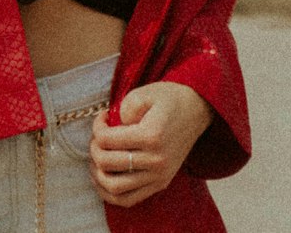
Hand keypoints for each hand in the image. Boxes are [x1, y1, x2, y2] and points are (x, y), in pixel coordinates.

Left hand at [89, 81, 214, 206]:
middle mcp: (156, 160)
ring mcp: (159, 176)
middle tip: (97, 137)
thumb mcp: (144, 92)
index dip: (97, 127)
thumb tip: (111, 127)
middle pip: (107, 164)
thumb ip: (123, 107)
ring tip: (96, 159)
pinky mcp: (160, 184)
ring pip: (115, 188)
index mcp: (151, 135)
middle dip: (94, 149)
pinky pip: (129, 200)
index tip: (102, 117)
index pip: (107, 140)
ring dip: (98, 174)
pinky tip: (103, 178)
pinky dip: (110, 193)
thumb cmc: (168, 98)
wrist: (196, 110)